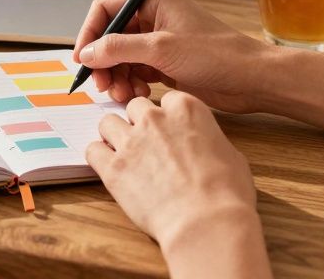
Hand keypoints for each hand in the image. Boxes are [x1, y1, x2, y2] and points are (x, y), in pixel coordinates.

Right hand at [73, 0, 271, 111]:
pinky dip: (131, 82)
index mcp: (154, 0)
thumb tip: (88, 52)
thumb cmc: (218, 55)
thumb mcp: (161, 49)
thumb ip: (119, 48)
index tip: (82, 58)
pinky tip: (139, 93)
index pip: (106, 9)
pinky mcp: (165, 61)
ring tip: (123, 93)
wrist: (252, 80)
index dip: (90, 33)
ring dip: (117, 75)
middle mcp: (154, 16)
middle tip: (102, 84)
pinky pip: (135, 70)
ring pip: (121, 56)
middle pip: (110, 36)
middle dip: (103, 61)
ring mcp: (159, 40)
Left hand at [87, 92, 262, 264]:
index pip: (166, 100)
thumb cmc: (226, 193)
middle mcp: (154, 118)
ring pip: (108, 123)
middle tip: (147, 145)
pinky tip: (109, 168)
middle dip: (138, 123)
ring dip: (114, 136)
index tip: (168, 131)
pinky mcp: (113, 167)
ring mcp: (130, 141)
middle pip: (134, 108)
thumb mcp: (230, 154)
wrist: (206, 223)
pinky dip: (99, 157)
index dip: (167, 117)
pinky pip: (92, 150)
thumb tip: (204, 146)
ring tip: (124, 154)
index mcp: (185, 109)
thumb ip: (208, 140)